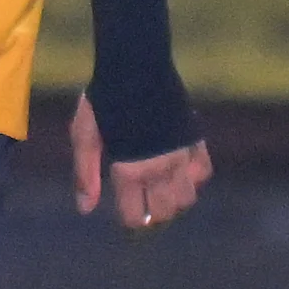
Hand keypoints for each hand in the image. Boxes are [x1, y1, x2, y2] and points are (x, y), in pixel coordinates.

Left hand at [72, 93, 210, 231]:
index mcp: (130, 169)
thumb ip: (86, 174)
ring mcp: (183, 155)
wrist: (137, 67)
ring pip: (188, 198)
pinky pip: (203, 173)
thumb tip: (86, 210)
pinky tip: (178, 172)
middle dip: (153, 214)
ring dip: (174, 200)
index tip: (127, 218)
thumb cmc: (104, 101)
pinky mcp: (196, 141)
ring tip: (159, 190)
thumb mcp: (84, 136)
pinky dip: (193, 179)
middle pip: (165, 212)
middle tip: (143, 204)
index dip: (130, 221)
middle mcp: (160, 169)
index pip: (136, 215)